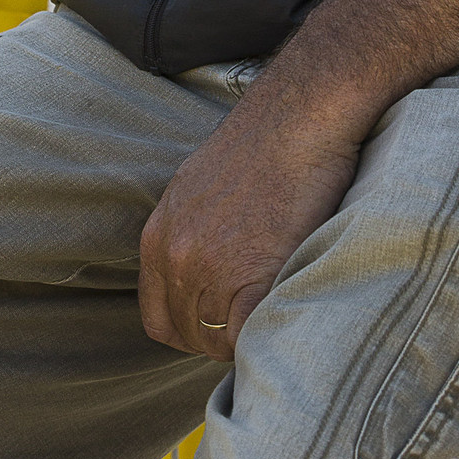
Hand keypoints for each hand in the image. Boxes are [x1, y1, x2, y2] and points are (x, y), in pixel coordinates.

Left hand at [138, 90, 359, 361]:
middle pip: (188, 334)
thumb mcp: (200, 188)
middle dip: (220, 336)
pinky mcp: (251, 275)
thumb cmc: (265, 144)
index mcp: (159, 235)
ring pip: (218, 342)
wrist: (301, 116)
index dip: (191, 330)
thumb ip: (192, 236)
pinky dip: (263, 335)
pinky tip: (282, 311)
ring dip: (245, 338)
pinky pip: (245, 336)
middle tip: (255, 320)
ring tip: (272, 311)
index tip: (221, 326)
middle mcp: (176, 255)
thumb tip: (208, 278)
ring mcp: (210, 268)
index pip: (158, 318)